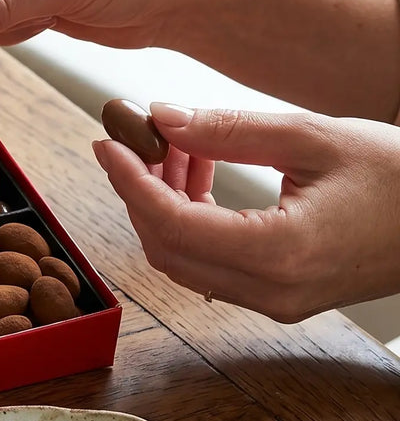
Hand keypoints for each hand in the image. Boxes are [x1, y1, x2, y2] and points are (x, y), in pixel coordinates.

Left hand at [92, 103, 399, 321]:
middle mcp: (273, 290)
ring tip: (180, 147)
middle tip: (139, 139)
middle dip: (140, 191)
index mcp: (281, 253)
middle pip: (165, 248)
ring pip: (183, 261)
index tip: (106, 142)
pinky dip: (190, 222)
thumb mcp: (313, 136)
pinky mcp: (281, 298)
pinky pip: (211, 266)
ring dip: (163, 205)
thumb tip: (160, 118)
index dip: (128, 181)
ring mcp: (276, 302)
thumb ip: (229, 130)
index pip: (171, 223)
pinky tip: (201, 175)